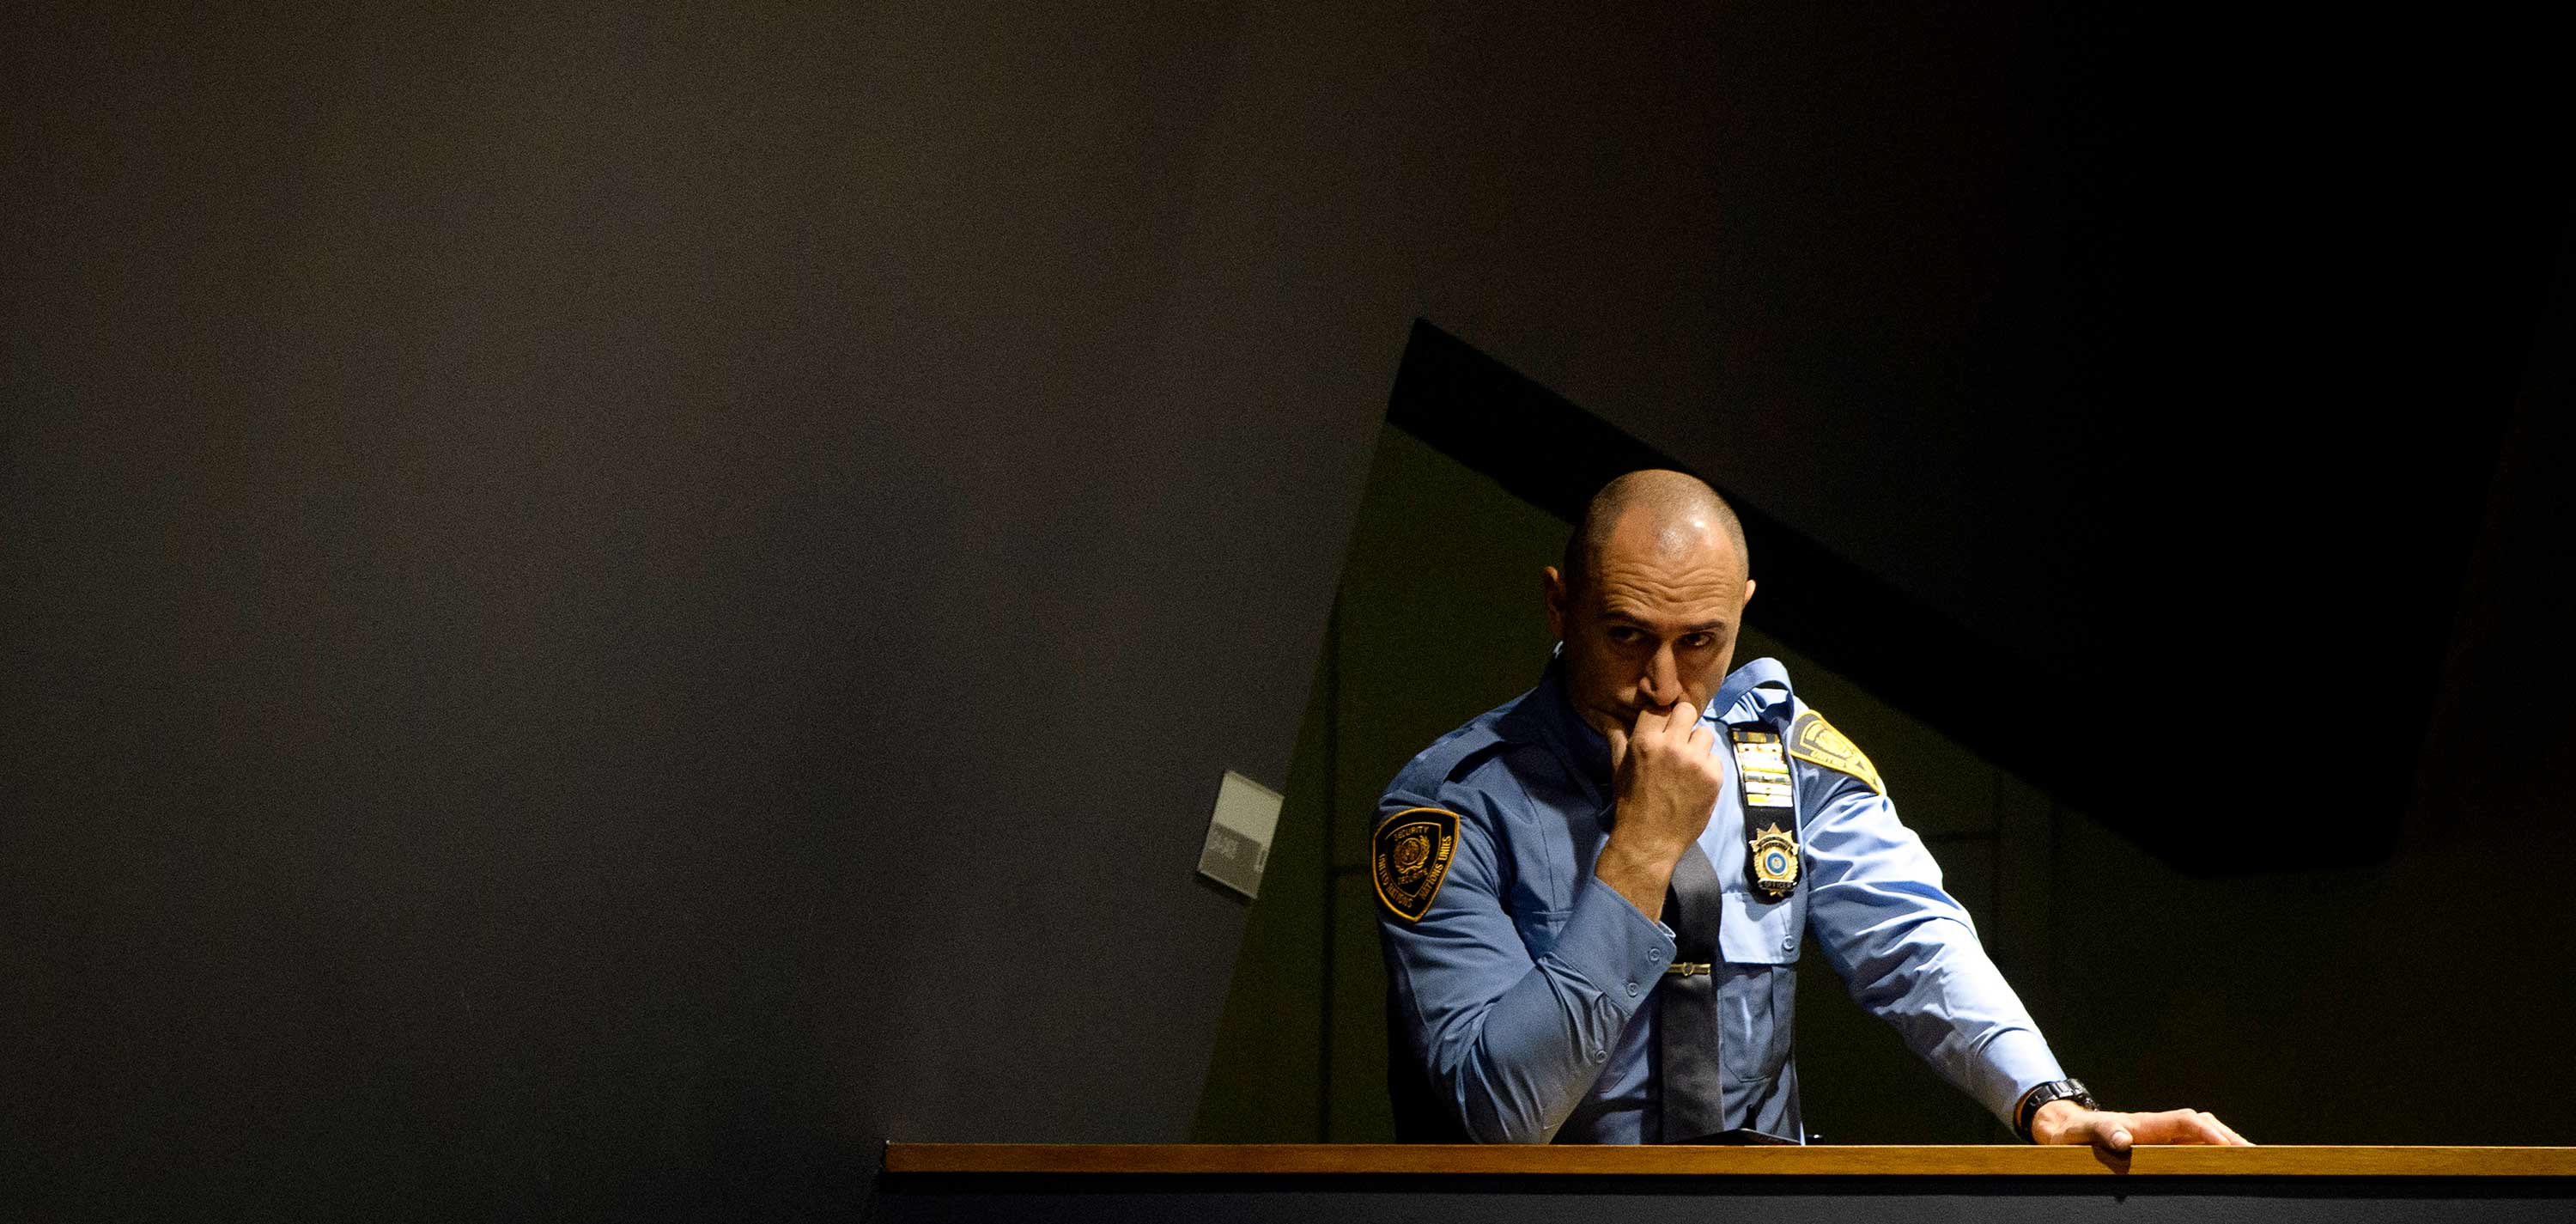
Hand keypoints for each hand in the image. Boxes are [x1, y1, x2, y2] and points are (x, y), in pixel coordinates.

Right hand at [1593, 703, 1723, 918]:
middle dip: (1682, 723)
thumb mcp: (1619, 768)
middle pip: (1686, 710)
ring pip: (1704, 734)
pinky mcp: (1714, 777)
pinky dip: (1708, 767)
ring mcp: (1696, 762)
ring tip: (1688, 764)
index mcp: (1645, 741)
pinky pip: (1716, 758)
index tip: (1662, 728)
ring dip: (1697, 746)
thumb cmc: (1630, 803)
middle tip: (1678, 741)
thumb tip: (1615, 718)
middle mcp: (1672, 746)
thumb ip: (1620, 739)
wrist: (1649, 840)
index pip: (1659, 707)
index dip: (1661, 718)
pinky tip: (1696, 781)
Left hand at [2032, 1100, 2251, 1148]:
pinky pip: (2191, 1147)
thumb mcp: (2082, 1133)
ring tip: (2250, 1162)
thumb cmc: (2073, 1132)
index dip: (2209, 1133)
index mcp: (2145, 1123)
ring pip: (2201, 1135)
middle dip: (2230, 1138)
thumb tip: (2123, 1138)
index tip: (2229, 1147)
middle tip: (2255, 1158)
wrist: (2063, 1129)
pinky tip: (2225, 1166)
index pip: (2187, 1122)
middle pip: (2203, 1126)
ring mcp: (2160, 1136)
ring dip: (2225, 1145)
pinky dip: (2211, 1153)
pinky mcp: (2158, 1147)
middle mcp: (2158, 1127)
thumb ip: (2103, 1132)